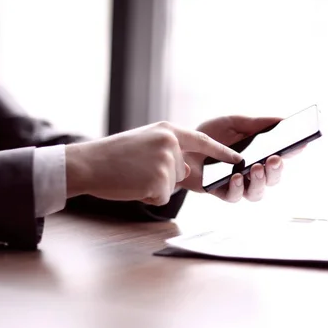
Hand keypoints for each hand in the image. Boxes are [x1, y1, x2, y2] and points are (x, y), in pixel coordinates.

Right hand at [65, 121, 240, 205]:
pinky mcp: (159, 181)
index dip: (222, 151)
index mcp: (167, 130)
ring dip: (152, 187)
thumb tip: (186, 170)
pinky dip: (147, 196)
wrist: (88, 163)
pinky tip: (132, 185)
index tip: (239, 159)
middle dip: (163, 177)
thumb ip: (169, 151)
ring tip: (132, 176)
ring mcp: (166, 162)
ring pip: (170, 186)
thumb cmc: (113, 156)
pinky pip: (161, 197)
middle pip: (182, 172)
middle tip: (136, 170)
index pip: (202, 140)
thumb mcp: (145, 143)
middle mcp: (171, 143)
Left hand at [178, 115, 300, 201]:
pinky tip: (237, 176)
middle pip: (273, 178)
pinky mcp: (221, 192)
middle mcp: (253, 172)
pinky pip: (235, 196)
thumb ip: (257, 123)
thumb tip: (283, 120)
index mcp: (259, 154)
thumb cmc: (210, 135)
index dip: (294, 152)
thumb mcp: (234, 123)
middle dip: (277, 170)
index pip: (282, 155)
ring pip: (258, 192)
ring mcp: (239, 184)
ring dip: (260, 181)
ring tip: (257, 167)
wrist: (180, 145)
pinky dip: (238, 188)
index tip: (301, 144)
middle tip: (275, 159)